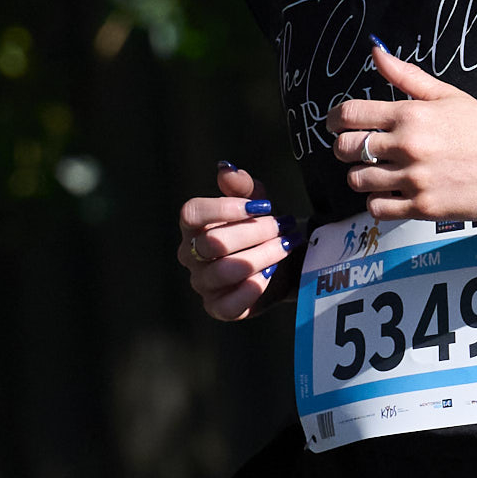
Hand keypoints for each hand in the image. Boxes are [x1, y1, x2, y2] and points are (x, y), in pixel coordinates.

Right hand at [173, 163, 291, 322]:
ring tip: (285, 246)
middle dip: (255, 232)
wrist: (285, 261)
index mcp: (193, 226)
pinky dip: (252, 289)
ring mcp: (203, 283)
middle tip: (283, 226)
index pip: (191, 213)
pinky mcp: (219, 308)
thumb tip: (226, 169)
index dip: (225, 208)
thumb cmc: (264, 227)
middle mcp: (190, 255)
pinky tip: (271, 274)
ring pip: (224, 271)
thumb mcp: (258, 201)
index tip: (262, 206)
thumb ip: (243, 186)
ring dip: (262, 256)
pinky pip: (229, 305)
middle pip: (214, 243)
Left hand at [336, 45, 476, 226]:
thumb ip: (407, 76)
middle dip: (345, 148)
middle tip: (358, 149)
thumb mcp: (448, 96)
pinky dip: (377, 202)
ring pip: (358, 180)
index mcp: (411, 115)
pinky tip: (390, 193)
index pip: (350, 115)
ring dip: (361, 176)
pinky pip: (377, 208)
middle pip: (346, 148)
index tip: (335, 125)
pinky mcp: (422, 207)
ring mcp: (414, 179)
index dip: (333, 120)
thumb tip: (376, 52)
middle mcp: (408, 146)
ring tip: (378, 172)